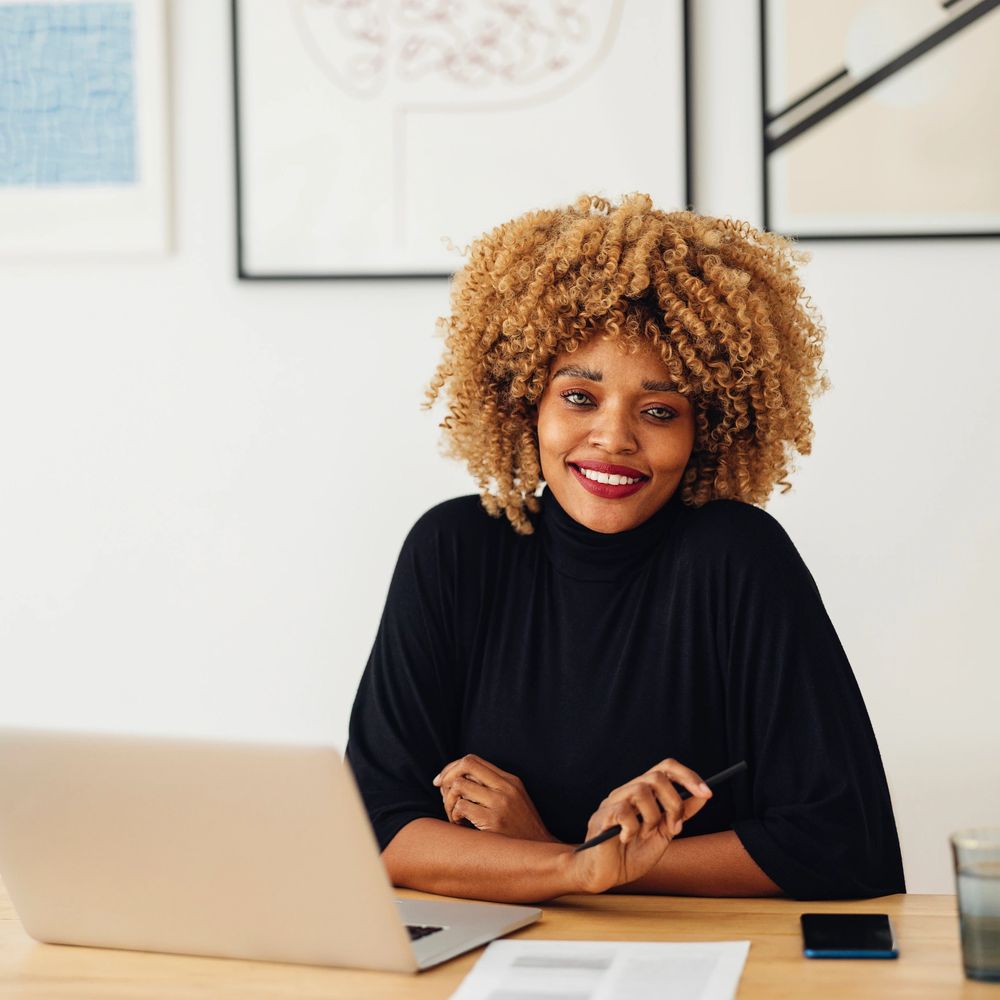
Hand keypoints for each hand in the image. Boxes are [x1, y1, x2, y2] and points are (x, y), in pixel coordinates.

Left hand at [432, 754, 560, 842]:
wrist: (541, 852)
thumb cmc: (521, 829)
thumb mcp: (514, 800)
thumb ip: (492, 787)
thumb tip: (458, 780)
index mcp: (510, 780)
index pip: (473, 760)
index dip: (452, 767)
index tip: (442, 780)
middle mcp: (505, 787)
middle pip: (465, 765)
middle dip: (447, 777)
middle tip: (441, 793)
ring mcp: (500, 803)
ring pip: (459, 786)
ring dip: (449, 801)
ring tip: (454, 815)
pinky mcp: (494, 821)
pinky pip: (462, 807)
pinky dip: (455, 815)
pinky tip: (461, 825)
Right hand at [570, 758, 711, 894]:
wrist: (604, 876)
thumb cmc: (630, 854)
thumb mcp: (663, 834)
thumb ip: (680, 814)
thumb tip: (703, 796)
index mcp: (642, 792)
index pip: (665, 768)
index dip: (688, 776)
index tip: (708, 793)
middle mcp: (626, 791)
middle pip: (656, 777)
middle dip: (673, 803)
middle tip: (674, 828)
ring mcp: (612, 802)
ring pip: (641, 791)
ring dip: (652, 818)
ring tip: (645, 835)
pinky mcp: (602, 817)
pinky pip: (624, 812)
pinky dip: (632, 828)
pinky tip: (627, 839)